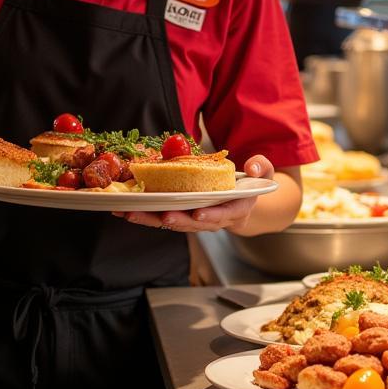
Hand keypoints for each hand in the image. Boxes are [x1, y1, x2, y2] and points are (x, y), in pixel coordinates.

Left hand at [111, 153, 274, 233]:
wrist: (244, 204)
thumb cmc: (252, 186)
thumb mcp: (263, 174)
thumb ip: (261, 168)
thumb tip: (253, 165)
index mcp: (235, 209)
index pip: (223, 215)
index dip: (211, 216)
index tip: (199, 213)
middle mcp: (213, 219)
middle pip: (192, 223)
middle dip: (175, 220)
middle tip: (161, 216)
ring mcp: (195, 219)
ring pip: (172, 222)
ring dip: (150, 219)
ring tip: (129, 213)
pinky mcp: (181, 215)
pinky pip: (162, 216)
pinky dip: (144, 214)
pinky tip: (124, 209)